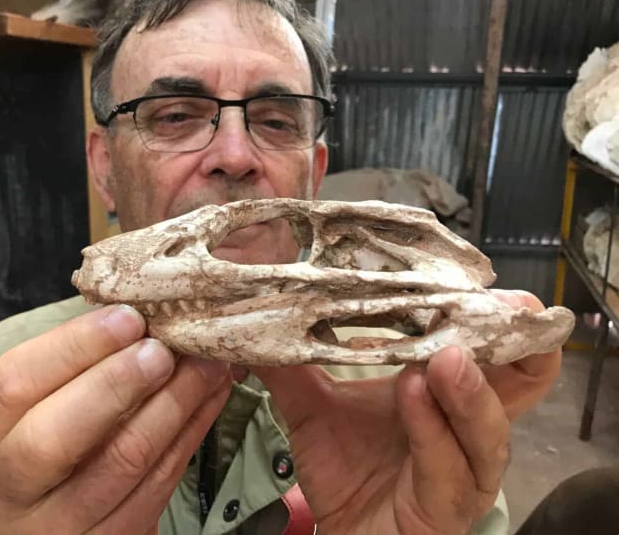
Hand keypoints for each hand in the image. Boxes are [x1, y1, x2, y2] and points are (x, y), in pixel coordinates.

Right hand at [0, 305, 230, 534]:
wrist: (64, 522)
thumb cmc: (53, 440)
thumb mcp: (43, 405)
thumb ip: (74, 365)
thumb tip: (140, 313)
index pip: (11, 384)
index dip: (73, 346)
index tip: (128, 317)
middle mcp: (1, 493)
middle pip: (53, 437)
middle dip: (117, 384)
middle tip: (163, 349)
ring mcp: (51, 530)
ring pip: (119, 463)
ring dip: (172, 406)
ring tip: (205, 365)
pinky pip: (157, 487)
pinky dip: (191, 435)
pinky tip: (211, 398)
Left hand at [252, 290, 559, 534]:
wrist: (346, 533)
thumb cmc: (347, 469)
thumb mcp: (315, 408)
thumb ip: (293, 366)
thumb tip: (259, 319)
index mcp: (446, 390)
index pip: (487, 345)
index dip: (492, 311)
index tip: (471, 274)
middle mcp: (468, 423)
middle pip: (524, 380)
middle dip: (518, 340)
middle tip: (503, 304)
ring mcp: (466, 466)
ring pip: (490, 426)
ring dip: (469, 388)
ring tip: (445, 356)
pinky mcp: (449, 503)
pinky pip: (450, 467)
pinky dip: (433, 429)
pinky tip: (414, 393)